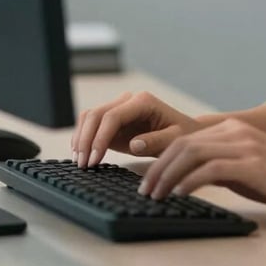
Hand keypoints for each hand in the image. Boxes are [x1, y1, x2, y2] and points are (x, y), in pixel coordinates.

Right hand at [71, 91, 200, 167]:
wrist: (184, 131)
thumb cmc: (182, 134)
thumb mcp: (175, 139)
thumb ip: (157, 141)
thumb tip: (134, 143)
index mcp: (143, 101)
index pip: (113, 116)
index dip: (100, 138)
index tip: (94, 160)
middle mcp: (128, 101)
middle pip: (96, 114)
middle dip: (86, 140)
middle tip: (83, 165)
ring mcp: (119, 108)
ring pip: (89, 117)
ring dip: (81, 139)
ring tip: (81, 162)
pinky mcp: (113, 120)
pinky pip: (91, 124)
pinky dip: (83, 137)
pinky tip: (82, 155)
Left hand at [138, 118, 265, 214]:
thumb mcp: (249, 167)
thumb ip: (223, 165)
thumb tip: (191, 178)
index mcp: (235, 129)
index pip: (187, 138)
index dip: (162, 157)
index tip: (148, 178)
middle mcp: (237, 131)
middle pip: (184, 143)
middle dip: (158, 167)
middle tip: (145, 190)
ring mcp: (245, 146)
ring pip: (193, 153)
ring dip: (168, 175)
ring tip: (155, 195)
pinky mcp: (253, 164)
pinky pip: (211, 169)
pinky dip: (189, 181)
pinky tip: (179, 194)